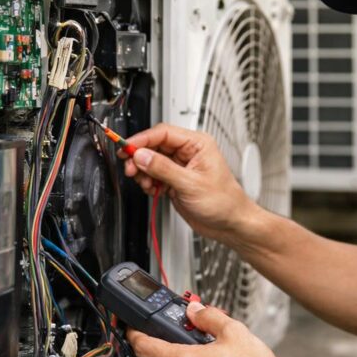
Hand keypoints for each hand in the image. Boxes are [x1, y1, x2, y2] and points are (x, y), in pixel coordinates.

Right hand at [122, 123, 257, 242]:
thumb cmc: (224, 202)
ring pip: (151, 161)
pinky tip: (153, 189)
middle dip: (139, 157)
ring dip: (143, 172)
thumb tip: (142, 156)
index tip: (127, 148)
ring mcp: (180, 167)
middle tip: (130, 168)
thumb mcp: (191, 184)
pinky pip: (154, 175)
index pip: (163, 133)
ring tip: (146, 183)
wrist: (230, 223)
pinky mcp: (175, 180)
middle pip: (154, 146)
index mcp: (197, 144)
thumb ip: (163, 169)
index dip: (142, 139)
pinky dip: (148, 182)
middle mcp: (188, 152)